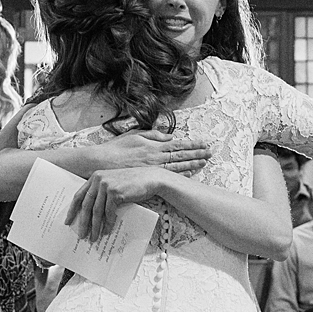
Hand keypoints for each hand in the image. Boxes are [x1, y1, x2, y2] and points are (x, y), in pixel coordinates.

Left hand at [65, 167, 164, 240]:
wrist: (150, 178)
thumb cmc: (132, 183)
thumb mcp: (112, 184)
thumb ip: (101, 193)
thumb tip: (90, 214)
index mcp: (95, 177)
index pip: (78, 195)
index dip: (72, 210)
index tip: (68, 222)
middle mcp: (98, 179)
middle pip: (85, 205)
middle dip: (82, 222)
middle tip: (81, 235)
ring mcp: (106, 185)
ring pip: (96, 211)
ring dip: (95, 227)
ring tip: (93, 237)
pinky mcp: (115, 192)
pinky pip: (109, 212)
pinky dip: (107, 224)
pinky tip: (107, 231)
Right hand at [96, 130, 210, 172]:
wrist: (102, 163)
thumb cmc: (116, 148)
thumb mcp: (135, 135)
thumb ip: (153, 135)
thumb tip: (169, 136)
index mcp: (154, 145)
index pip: (177, 144)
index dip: (192, 143)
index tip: (204, 143)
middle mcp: (156, 156)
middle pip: (181, 155)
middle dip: (197, 153)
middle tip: (210, 153)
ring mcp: (153, 168)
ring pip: (177, 165)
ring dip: (192, 164)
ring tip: (204, 162)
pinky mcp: (148, 176)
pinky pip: (168, 175)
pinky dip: (181, 174)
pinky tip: (190, 173)